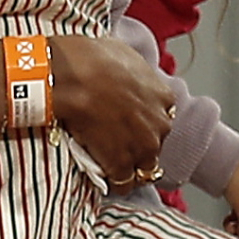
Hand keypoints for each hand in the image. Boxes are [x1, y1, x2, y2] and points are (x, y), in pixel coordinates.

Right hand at [50, 34, 171, 182]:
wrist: (74, 77)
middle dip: (139, 145)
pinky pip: (124, 184)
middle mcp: (160, 124)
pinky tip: (104, 178)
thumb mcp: (125, 54)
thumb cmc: (93, 59)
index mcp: (163, 97)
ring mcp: (143, 147)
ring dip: (131, 169)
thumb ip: (134, 71)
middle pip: (155, 144)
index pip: (161, 117)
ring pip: (144, 169)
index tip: (130, 123)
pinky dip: (116, 183)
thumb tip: (124, 71)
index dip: (145, 122)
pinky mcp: (122, 163)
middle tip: (117, 143)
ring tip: (112, 166)